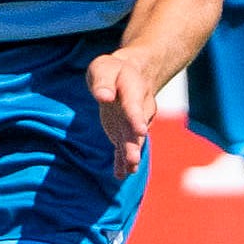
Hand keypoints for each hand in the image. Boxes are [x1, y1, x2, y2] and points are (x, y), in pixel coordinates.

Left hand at [87, 48, 162, 178]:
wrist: (128, 75)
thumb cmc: (113, 70)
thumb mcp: (104, 68)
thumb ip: (103, 82)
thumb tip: (104, 96)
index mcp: (134, 91)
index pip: (135, 106)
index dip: (137, 119)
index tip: (140, 131)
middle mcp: (139, 110)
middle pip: (136, 129)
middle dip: (134, 145)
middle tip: (133, 160)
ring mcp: (133, 123)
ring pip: (133, 141)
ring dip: (131, 156)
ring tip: (130, 171)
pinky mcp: (126, 133)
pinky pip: (125, 147)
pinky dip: (123, 161)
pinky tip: (121, 174)